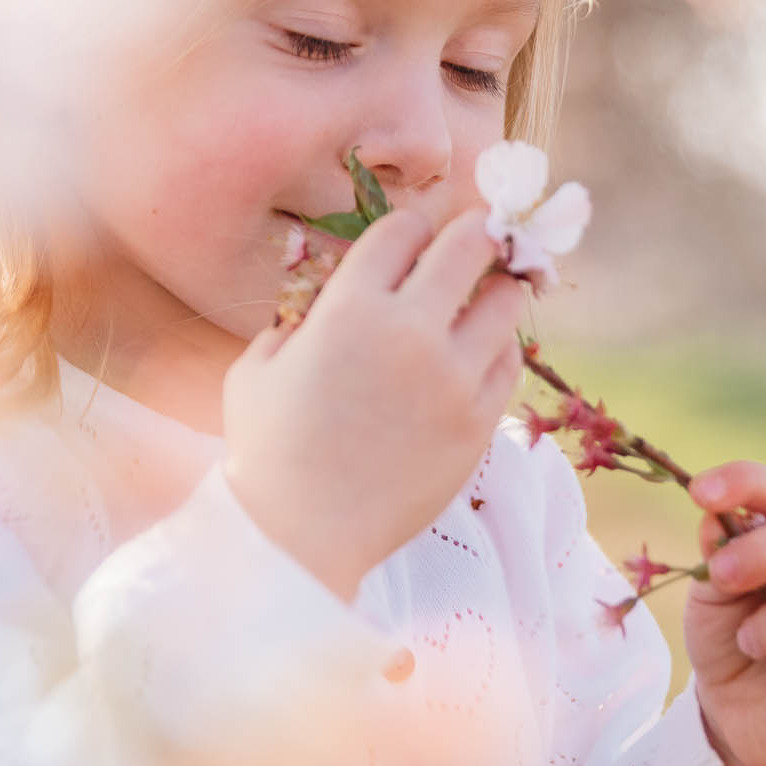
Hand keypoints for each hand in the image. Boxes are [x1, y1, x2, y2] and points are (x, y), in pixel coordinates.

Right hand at [223, 205, 524, 597]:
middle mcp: (409, 331)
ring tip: (485, 297)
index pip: (403, 229)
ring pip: (505, 301)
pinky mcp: (479, 422)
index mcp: (349, 307)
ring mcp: (452, 377)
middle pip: (469, 246)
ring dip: (495, 291)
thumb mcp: (256, 368)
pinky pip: (509, 363)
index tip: (415, 239)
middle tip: (477, 239)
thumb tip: (324, 296)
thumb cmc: (266, 451)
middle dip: (475, 234)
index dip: (410, 228)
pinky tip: (481, 354)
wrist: (300, 536)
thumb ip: (294, 320)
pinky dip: (498, 350)